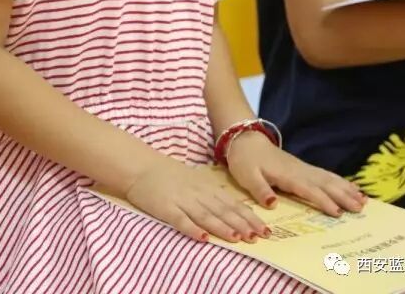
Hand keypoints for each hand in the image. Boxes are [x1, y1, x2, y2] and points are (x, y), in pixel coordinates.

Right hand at [125, 155, 270, 243]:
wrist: (140, 166)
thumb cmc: (168, 174)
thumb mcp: (194, 180)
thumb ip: (210, 194)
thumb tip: (232, 208)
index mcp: (205, 186)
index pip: (231, 203)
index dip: (248, 216)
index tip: (264, 229)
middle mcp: (197, 193)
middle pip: (223, 210)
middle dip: (242, 224)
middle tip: (259, 237)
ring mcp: (182, 200)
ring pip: (206, 216)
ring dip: (223, 227)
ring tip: (238, 239)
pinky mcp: (165, 208)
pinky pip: (181, 220)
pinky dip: (193, 229)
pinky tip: (204, 239)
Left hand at [227, 132, 366, 216]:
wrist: (245, 139)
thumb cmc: (245, 159)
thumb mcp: (247, 175)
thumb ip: (260, 189)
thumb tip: (273, 203)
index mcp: (287, 175)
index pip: (308, 189)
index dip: (323, 201)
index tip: (338, 213)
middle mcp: (299, 171)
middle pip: (324, 184)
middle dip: (343, 196)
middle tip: (360, 208)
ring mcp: (303, 168)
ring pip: (328, 179)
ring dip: (346, 189)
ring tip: (363, 200)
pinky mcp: (303, 168)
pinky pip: (325, 175)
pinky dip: (340, 182)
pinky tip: (352, 188)